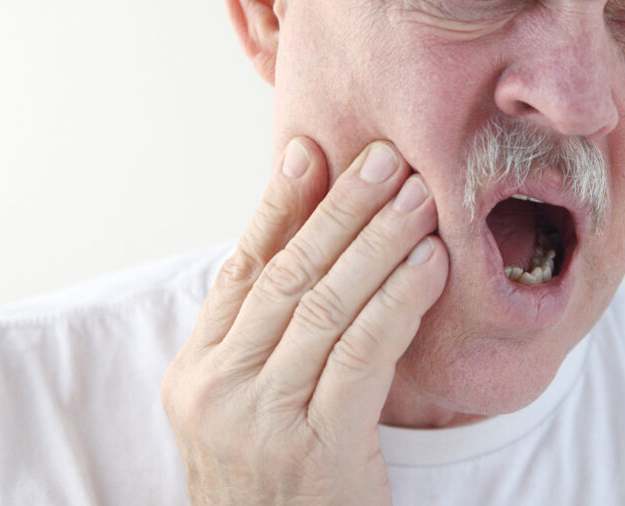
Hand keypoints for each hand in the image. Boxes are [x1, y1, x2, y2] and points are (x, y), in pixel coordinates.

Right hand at [162, 138, 448, 504]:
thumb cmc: (275, 481)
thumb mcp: (250, 407)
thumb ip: (268, 336)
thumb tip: (315, 241)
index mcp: (195, 372)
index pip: (241, 269)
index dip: (277, 206)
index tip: (311, 151)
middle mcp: (217, 390)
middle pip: (288, 275)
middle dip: (340, 209)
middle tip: (383, 159)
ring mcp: (261, 421)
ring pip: (327, 305)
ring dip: (378, 241)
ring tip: (417, 197)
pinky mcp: (316, 450)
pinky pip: (364, 352)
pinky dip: (398, 299)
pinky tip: (429, 263)